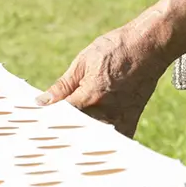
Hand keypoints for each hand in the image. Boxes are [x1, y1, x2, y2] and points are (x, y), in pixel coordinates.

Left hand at [36, 21, 170, 137]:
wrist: (149, 46)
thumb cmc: (115, 49)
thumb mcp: (83, 61)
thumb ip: (63, 85)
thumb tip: (43, 101)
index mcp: (89, 96)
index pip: (61, 117)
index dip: (47, 120)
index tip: (36, 122)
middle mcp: (105, 112)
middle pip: (76, 131)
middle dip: (61, 130)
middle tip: (47, 128)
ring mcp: (120, 119)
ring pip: (93, 138)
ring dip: (80, 135)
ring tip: (67, 131)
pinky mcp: (132, 121)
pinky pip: (114, 139)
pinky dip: (102, 140)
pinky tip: (91, 136)